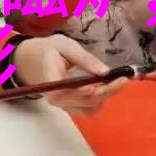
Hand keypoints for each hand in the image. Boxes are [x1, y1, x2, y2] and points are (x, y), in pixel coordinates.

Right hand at [11, 34, 130, 117]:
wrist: (32, 60)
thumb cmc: (48, 50)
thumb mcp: (65, 45)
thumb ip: (85, 59)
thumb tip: (105, 72)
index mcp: (50, 81)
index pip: (68, 93)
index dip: (88, 91)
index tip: (108, 80)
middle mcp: (56, 99)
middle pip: (84, 102)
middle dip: (106, 91)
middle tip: (123, 78)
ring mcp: (63, 105)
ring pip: (89, 109)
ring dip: (105, 97)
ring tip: (116, 81)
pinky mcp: (70, 106)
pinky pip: (88, 109)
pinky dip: (99, 100)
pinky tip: (105, 86)